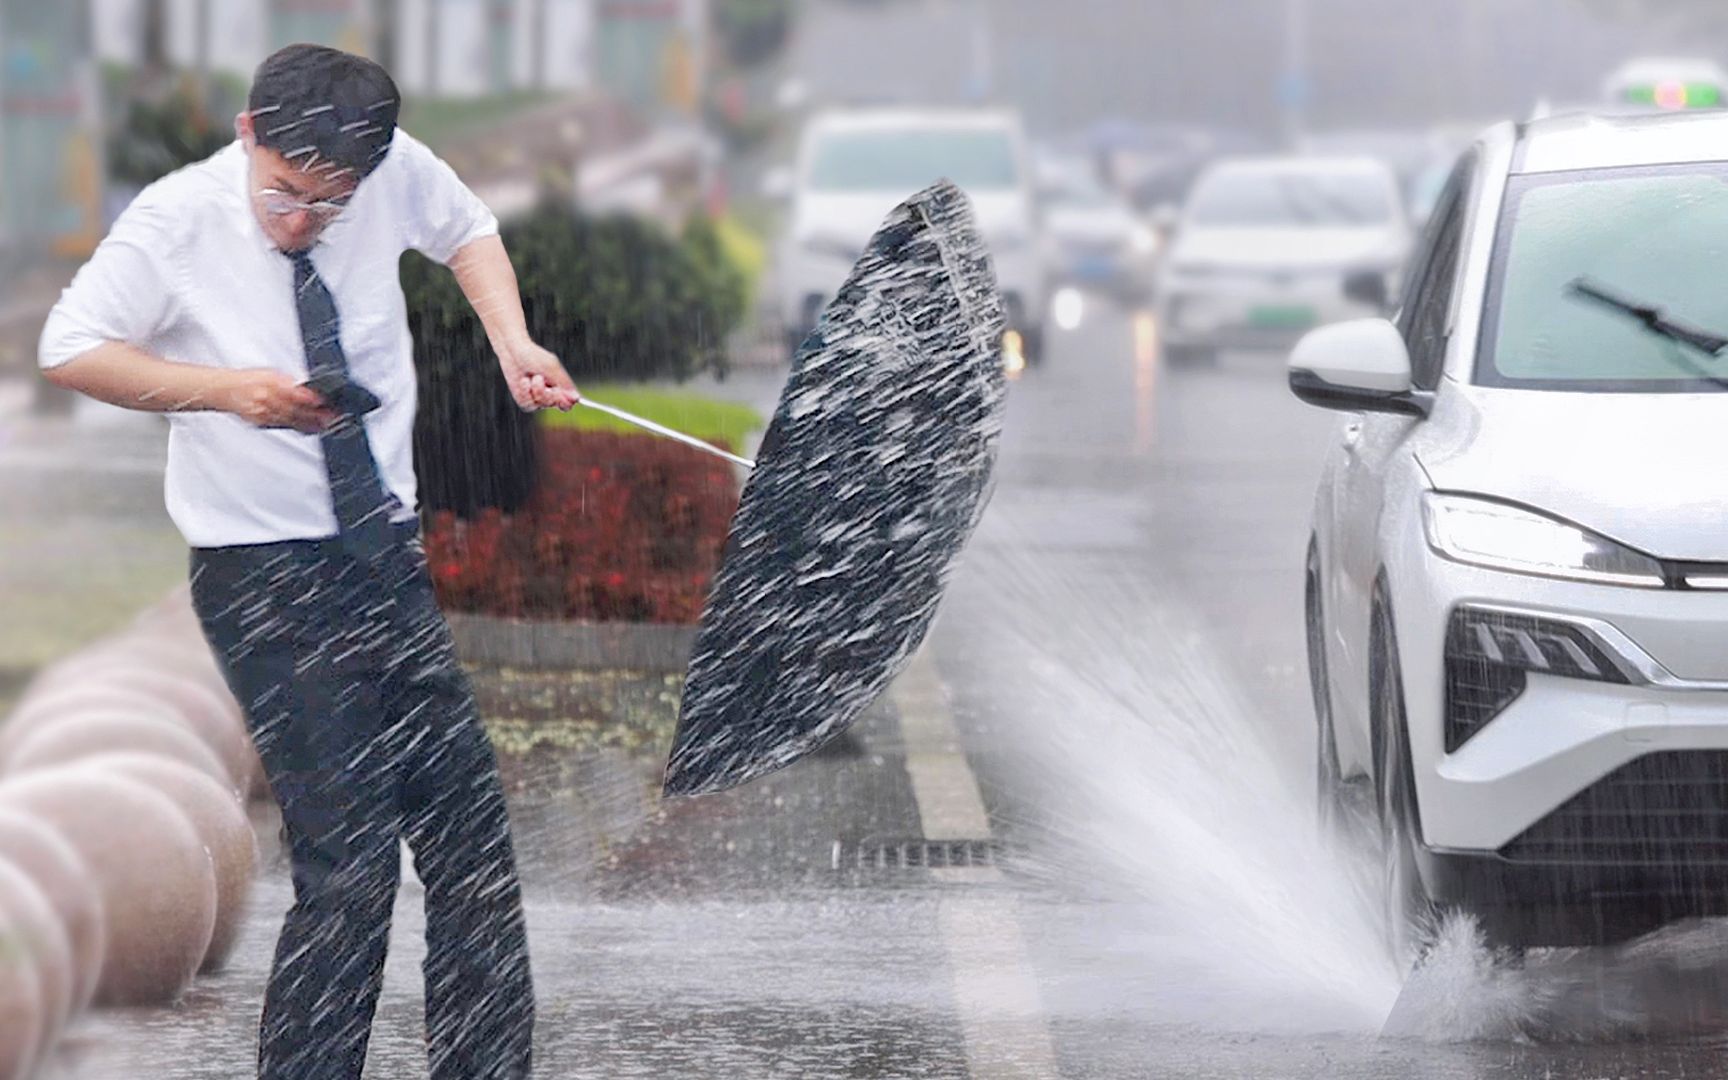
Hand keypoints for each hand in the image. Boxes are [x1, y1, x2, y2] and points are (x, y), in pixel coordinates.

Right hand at [216, 369, 336, 432]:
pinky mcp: (260, 423)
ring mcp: (262, 413)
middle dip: (315, 415)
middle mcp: (265, 398)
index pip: (293, 392)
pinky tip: (310, 428)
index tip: (323, 402)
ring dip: (310, 424)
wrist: (224, 390)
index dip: (309, 398)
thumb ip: (290, 383)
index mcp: (268, 383)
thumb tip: (309, 390)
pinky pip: (282, 426)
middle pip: (294, 409)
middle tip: (332, 417)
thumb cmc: (248, 380)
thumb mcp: (270, 374)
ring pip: (290, 420)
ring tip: (326, 425)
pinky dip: (298, 427)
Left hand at [498, 339, 579, 411]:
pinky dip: (524, 391)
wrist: (513, 351)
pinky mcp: (524, 400)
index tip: (559, 394)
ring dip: (535, 389)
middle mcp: (549, 396)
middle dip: (546, 392)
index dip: (565, 403)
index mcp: (560, 388)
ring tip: (532, 377)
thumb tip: (576, 398)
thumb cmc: (534, 356)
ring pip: (539, 404)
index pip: (567, 404)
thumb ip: (564, 383)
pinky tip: (523, 381)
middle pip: (554, 404)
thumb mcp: (552, 367)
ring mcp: (536, 399)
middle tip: (539, 378)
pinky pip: (526, 404)